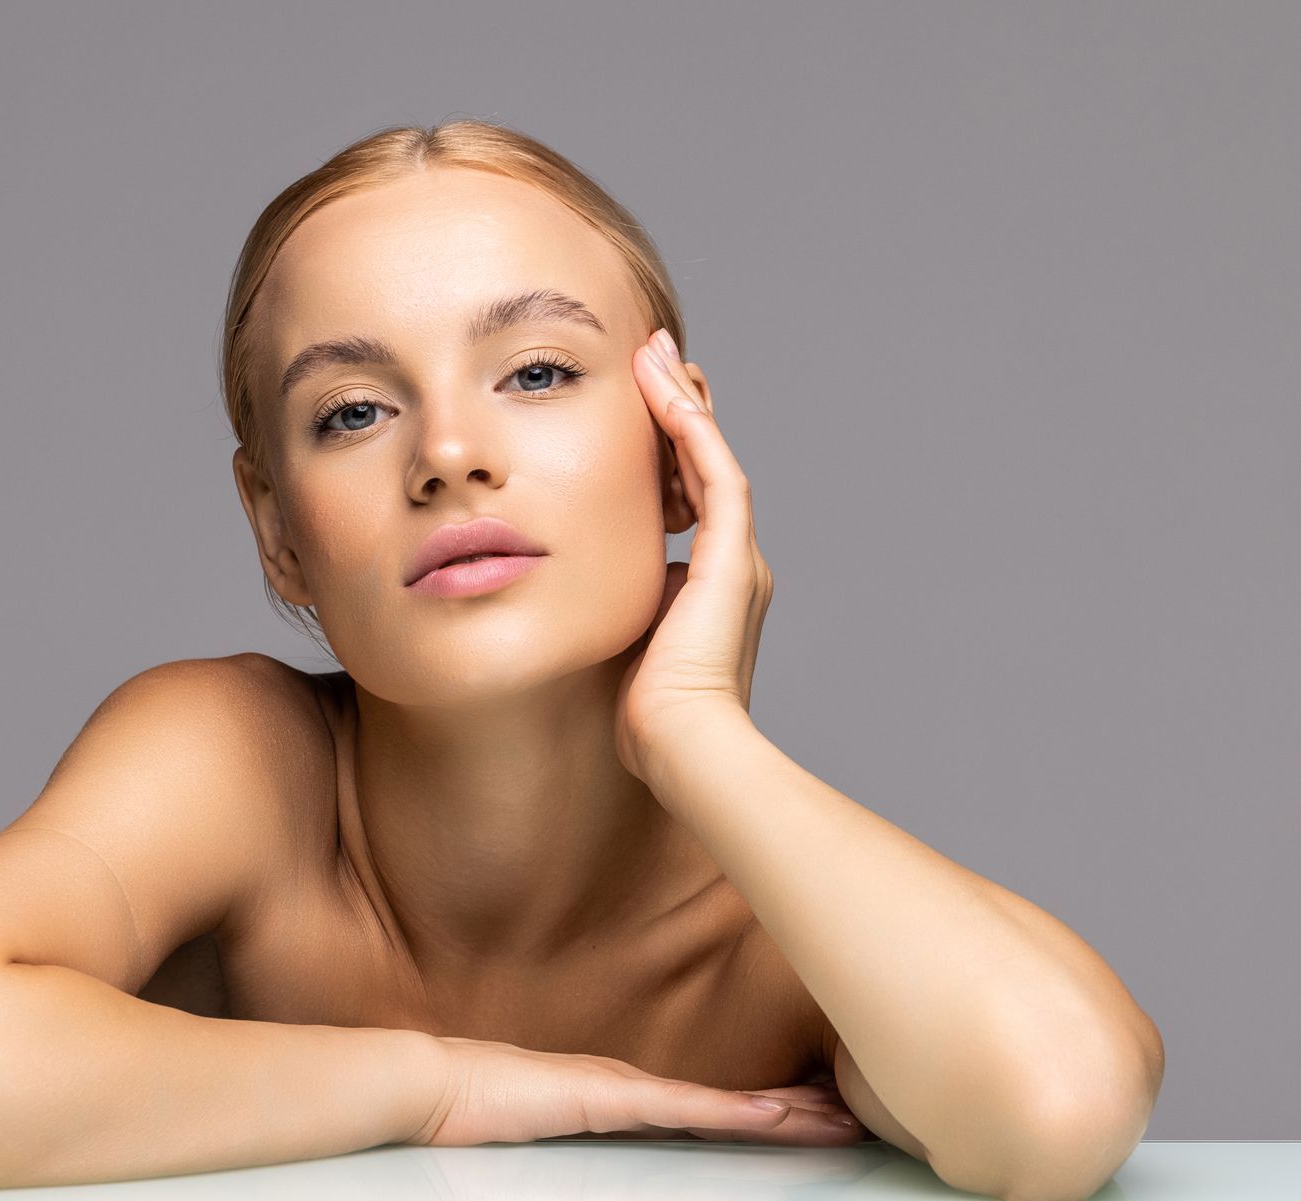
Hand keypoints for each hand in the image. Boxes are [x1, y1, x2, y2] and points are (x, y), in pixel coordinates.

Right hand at [407, 1035, 864, 1147]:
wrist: (432, 1083)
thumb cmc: (471, 1106)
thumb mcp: (540, 1125)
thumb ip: (576, 1131)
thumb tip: (597, 1152)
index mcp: (623, 1095)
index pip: (710, 1107)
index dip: (766, 1108)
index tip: (815, 1110)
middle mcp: (636, 1087)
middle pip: (732, 1102)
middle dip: (796, 1108)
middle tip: (855, 1112)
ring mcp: (627, 1090)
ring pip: (726, 1104)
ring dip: (786, 1113)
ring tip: (840, 1118)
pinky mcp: (612, 1097)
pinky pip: (688, 1110)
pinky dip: (737, 1113)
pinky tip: (778, 1115)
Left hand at [614, 328, 774, 782]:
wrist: (680, 746)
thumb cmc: (642, 717)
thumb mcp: (617, 643)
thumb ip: (606, 609)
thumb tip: (561, 587)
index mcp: (707, 587)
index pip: (685, 498)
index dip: (662, 451)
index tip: (632, 408)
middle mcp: (732, 565)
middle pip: (703, 466)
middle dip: (677, 411)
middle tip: (650, 359)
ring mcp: (738, 559)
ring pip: (711, 456)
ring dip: (682, 401)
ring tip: (654, 354)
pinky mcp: (735, 559)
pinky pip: (714, 472)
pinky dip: (689, 426)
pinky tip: (662, 386)